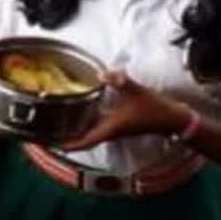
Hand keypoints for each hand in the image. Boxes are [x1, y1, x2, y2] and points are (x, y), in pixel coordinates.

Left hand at [60, 72, 190, 151]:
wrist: (172, 118)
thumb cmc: (154, 108)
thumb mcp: (135, 91)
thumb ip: (119, 80)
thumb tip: (103, 73)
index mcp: (111, 128)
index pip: (86, 142)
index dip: (70, 146)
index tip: (54, 146)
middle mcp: (110, 131)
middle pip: (84, 140)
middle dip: (67, 139)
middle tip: (48, 135)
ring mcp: (114, 129)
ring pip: (90, 134)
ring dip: (76, 132)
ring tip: (57, 125)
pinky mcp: (118, 125)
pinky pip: (97, 127)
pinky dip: (86, 123)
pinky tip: (80, 113)